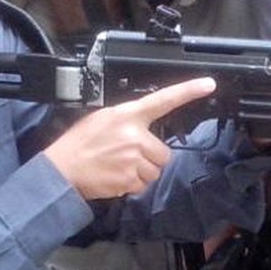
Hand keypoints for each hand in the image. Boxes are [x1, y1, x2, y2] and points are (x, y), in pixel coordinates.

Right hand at [43, 78, 216, 199]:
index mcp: (127, 115)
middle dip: (150, 159)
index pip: (163, 100)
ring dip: (142, 173)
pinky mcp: (130, 179)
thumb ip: (127, 121)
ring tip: (119, 168)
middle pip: (163, 153)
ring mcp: (133, 158)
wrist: (62, 169)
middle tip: (127, 158)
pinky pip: (143, 185)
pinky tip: (116, 178)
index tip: (208, 84)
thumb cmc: (79, 143)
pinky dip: (133, 185)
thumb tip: (142, 127)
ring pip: (155, 171)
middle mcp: (134, 135)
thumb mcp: (102, 119)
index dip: (187, 91)